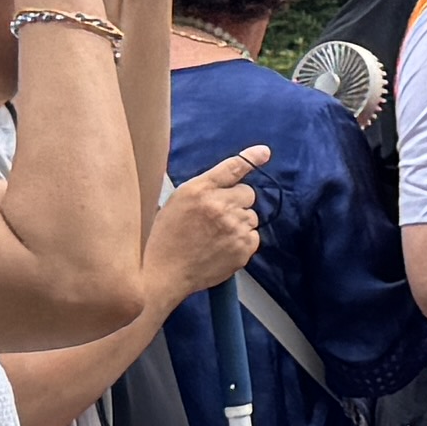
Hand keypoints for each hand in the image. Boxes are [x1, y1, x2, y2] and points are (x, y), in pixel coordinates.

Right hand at [143, 143, 269, 301]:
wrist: (162, 273)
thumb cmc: (165, 237)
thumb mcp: (177, 201)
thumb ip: (204, 188)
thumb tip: (229, 182)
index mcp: (200, 190)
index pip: (232, 167)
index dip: (250, 158)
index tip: (264, 152)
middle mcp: (220, 205)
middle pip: (248, 193)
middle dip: (236, 202)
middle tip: (216, 217)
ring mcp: (234, 228)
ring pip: (251, 216)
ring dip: (239, 222)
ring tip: (215, 236)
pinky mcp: (243, 248)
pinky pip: (253, 236)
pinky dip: (242, 241)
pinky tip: (222, 248)